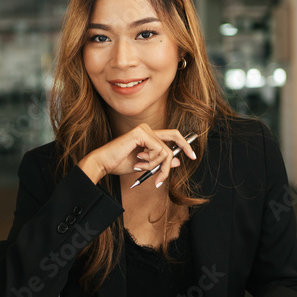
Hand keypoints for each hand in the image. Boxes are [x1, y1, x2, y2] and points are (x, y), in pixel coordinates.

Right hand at [77, 124, 196, 185]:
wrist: (103, 164)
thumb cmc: (119, 163)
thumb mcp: (145, 165)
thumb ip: (160, 162)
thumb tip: (176, 161)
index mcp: (147, 135)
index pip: (172, 135)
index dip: (184, 144)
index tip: (192, 156)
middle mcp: (147, 129)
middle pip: (173, 139)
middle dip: (180, 152)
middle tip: (184, 163)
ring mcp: (144, 130)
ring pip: (166, 151)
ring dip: (156, 166)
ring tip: (141, 168)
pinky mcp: (141, 133)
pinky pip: (158, 151)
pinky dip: (151, 162)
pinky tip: (137, 162)